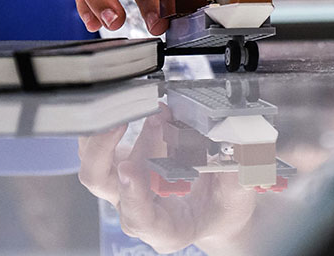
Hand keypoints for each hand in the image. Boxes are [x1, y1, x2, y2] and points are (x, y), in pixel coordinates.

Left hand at [78, 104, 257, 255]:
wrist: (214, 205)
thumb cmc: (223, 205)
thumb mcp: (238, 195)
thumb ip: (236, 174)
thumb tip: (236, 145)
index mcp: (165, 228)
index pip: (138, 217)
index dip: (132, 194)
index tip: (130, 169)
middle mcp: (137, 210)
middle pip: (103, 182)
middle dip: (111, 146)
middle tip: (135, 118)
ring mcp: (124, 187)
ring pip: (95, 161)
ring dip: (114, 129)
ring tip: (145, 107)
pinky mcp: (121, 163)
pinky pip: (97, 144)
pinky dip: (110, 122)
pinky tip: (131, 104)